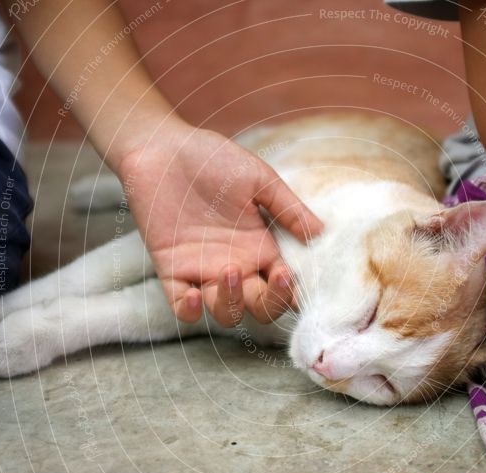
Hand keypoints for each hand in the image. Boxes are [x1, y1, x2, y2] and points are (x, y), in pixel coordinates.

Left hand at [117, 118, 322, 324]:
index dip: (293, 294)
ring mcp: (204, 271)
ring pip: (226, 313)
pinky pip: (181, 308)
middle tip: (275, 275)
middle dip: (272, 302)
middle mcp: (237, 265)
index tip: (299, 281)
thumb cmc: (213, 158)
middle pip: (261, 307)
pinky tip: (194, 294)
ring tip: (229, 270)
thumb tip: (322, 233)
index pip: (284, 286)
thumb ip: (288, 208)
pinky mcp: (172, 270)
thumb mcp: (259, 179)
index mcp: (260, 248)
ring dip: (232, 303)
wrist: (162, 147)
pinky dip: (189, 311)